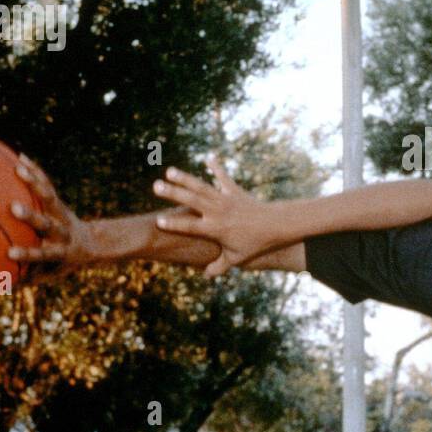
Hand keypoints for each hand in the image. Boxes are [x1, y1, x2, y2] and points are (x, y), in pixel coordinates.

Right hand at [7, 153, 97, 279]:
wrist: (92, 244)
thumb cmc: (63, 263)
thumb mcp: (50, 275)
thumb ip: (27, 280)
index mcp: (60, 251)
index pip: (43, 254)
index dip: (28, 254)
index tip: (9, 254)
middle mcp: (62, 231)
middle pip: (48, 222)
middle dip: (31, 216)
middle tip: (13, 208)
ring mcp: (61, 214)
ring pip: (50, 197)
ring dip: (34, 183)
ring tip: (18, 168)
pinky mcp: (59, 202)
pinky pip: (47, 185)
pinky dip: (35, 172)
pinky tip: (20, 157)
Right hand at [151, 156, 268, 277]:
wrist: (276, 225)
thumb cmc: (255, 243)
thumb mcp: (237, 258)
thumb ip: (219, 266)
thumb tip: (206, 275)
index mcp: (215, 229)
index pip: (190, 227)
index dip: (175, 225)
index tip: (158, 221)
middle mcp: (217, 212)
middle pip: (192, 201)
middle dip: (173, 193)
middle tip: (156, 186)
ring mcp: (225, 199)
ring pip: (202, 187)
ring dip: (185, 178)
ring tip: (170, 171)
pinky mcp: (234, 191)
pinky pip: (223, 177)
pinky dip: (217, 167)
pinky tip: (208, 157)